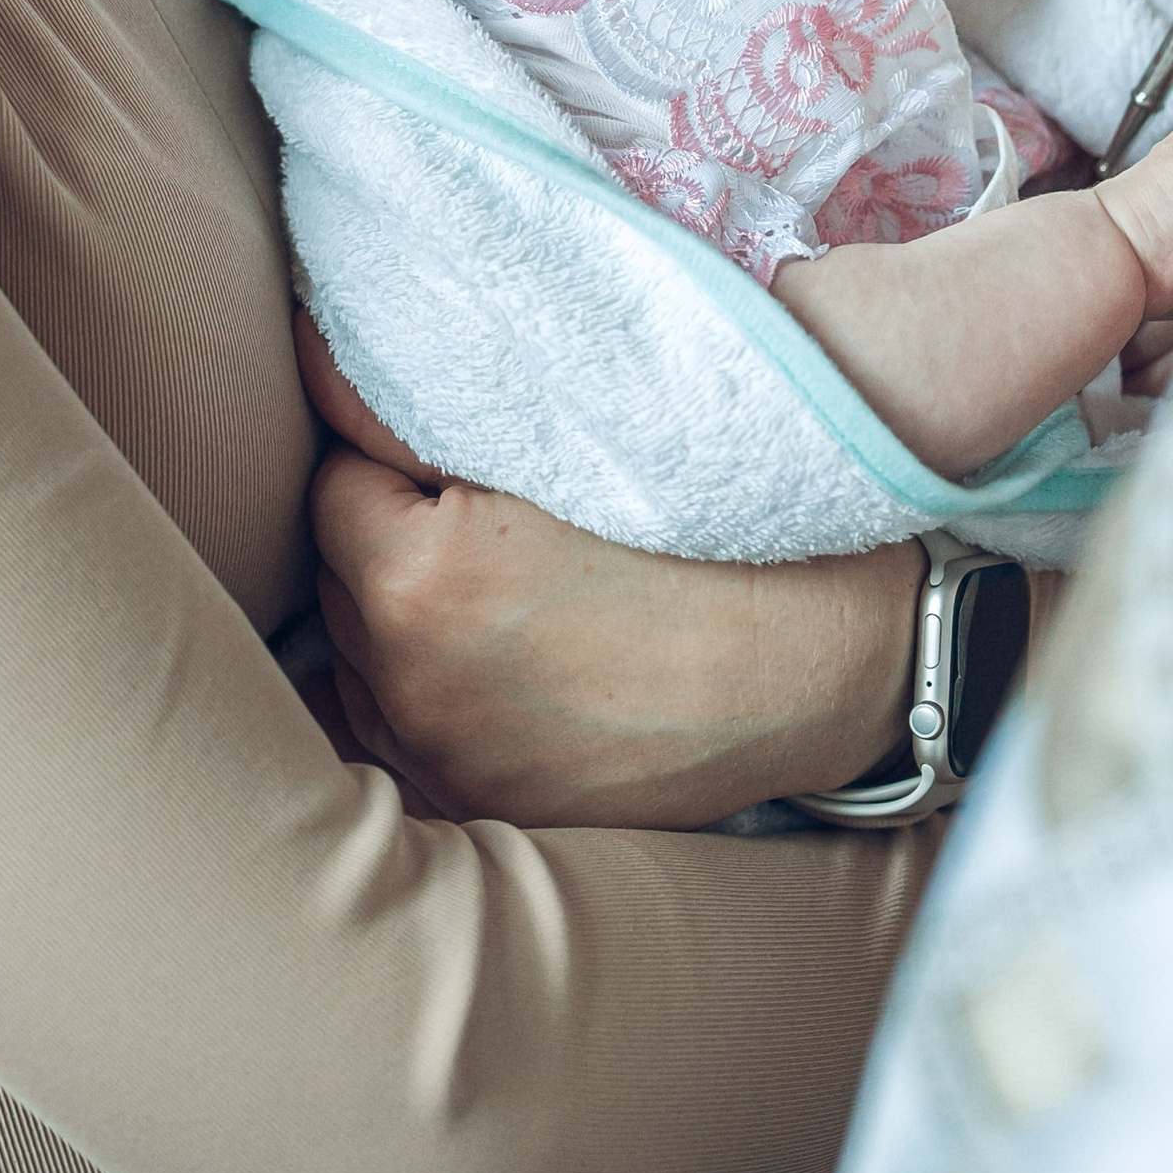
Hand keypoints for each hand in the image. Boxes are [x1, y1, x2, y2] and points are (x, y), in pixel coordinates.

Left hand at [299, 319, 924, 827]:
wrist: (843, 671)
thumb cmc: (732, 536)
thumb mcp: (584, 438)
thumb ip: (436, 403)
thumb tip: (329, 361)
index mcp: (421, 579)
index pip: (335, 471)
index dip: (390, 437)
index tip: (445, 424)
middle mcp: (411, 686)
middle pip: (339, 566)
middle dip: (389, 519)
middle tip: (478, 488)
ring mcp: (445, 762)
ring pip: (362, 652)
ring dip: (400, 604)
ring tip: (496, 569)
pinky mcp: (485, 810)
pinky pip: (404, 729)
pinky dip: (428, 682)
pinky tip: (498, 650)